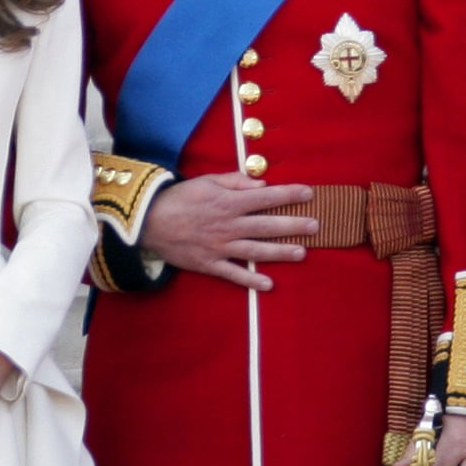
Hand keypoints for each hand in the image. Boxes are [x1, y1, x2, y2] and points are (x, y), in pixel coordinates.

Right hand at [140, 172, 317, 288]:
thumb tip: (261, 185)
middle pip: (267, 225)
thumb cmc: (179, 198)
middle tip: (316, 225)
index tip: (309, 193)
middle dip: (294, 224)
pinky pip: (234, 274)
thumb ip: (234, 182)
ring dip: (281, 251)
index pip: (266, 197)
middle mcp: (229, 225)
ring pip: (256, 250)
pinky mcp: (210, 264)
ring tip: (302, 252)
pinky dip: (251, 280)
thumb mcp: (205, 181)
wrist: (148, 221)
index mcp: (228, 203)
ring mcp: (220, 247)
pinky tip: (269, 284)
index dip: (288, 195)